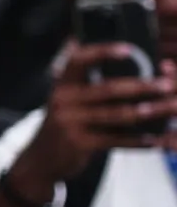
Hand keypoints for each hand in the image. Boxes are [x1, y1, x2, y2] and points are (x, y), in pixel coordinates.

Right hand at [34, 49, 176, 165]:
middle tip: (168, 85)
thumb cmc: (63, 124)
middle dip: (143, 86)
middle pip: (109, 89)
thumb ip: (82, 80)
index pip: (79, 60)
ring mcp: (70, 122)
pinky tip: (156, 139)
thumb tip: (85, 46)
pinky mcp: (79, 143)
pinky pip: (116, 140)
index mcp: (62, 84)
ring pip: (118, 114)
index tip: (128, 49)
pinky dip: (138, 140)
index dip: (102, 52)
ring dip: (150, 112)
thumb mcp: (65, 99)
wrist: (41, 159)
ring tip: (171, 109)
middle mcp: (63, 100)